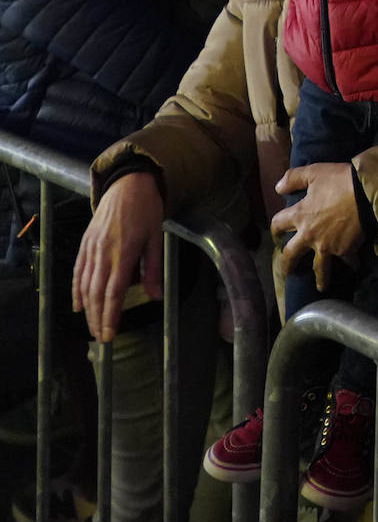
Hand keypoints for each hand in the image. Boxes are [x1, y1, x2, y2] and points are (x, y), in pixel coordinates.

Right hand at [72, 172, 164, 343]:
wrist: (128, 183)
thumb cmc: (146, 210)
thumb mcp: (156, 238)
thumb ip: (153, 269)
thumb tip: (155, 297)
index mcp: (124, 253)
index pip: (114, 292)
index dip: (111, 316)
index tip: (110, 334)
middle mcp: (104, 253)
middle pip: (96, 294)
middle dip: (97, 318)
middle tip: (101, 338)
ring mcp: (91, 248)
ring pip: (84, 285)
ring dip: (87, 309)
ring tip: (92, 326)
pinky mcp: (85, 243)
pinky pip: (78, 271)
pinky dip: (76, 290)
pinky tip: (79, 304)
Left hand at [270, 163, 363, 291]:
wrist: (367, 193)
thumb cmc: (339, 181)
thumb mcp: (314, 173)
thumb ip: (293, 178)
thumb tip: (278, 188)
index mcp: (300, 216)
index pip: (278, 224)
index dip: (276, 228)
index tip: (277, 234)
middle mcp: (309, 235)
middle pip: (291, 255)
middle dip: (287, 264)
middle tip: (288, 272)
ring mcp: (327, 246)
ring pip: (319, 267)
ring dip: (319, 278)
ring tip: (321, 287)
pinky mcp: (346, 250)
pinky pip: (348, 260)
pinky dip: (352, 263)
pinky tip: (355, 266)